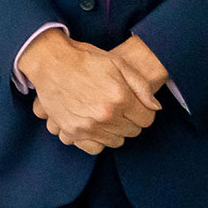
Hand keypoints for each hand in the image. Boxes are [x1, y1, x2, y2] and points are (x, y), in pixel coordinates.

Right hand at [20, 33, 161, 153]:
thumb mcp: (118, 63)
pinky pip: (95, 148)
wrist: (52, 62)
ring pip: (116, 141)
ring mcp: (88, 126)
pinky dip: (97, 140)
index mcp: (120, 98)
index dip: (144, 111)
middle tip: (120, 107)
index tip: (136, 105)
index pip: (147, 119)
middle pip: (132, 131)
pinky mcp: (73, 132)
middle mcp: (106, 115)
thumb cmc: (86, 60)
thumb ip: (141, 86)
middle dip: (131, 120)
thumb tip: (155, 107)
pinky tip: (95, 127)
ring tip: (107, 115)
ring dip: (115, 130)